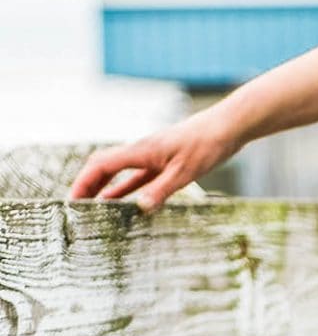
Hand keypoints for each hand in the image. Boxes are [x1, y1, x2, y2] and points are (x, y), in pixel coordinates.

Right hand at [69, 113, 239, 209]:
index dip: (84, 183)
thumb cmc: (207, 145)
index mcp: (141, 151)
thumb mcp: (185, 172)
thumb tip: (140, 208)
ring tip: (91, 208)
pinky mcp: (163, 162)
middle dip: (87, 186)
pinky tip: (121, 203)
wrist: (226, 127)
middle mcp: (141, 152)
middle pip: (104, 167)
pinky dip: (125, 190)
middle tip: (75, 208)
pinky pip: (137, 178)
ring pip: (118, 173)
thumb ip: (162, 190)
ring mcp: (151, 157)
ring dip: (103, 189)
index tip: (73, 201)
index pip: (101, 166)